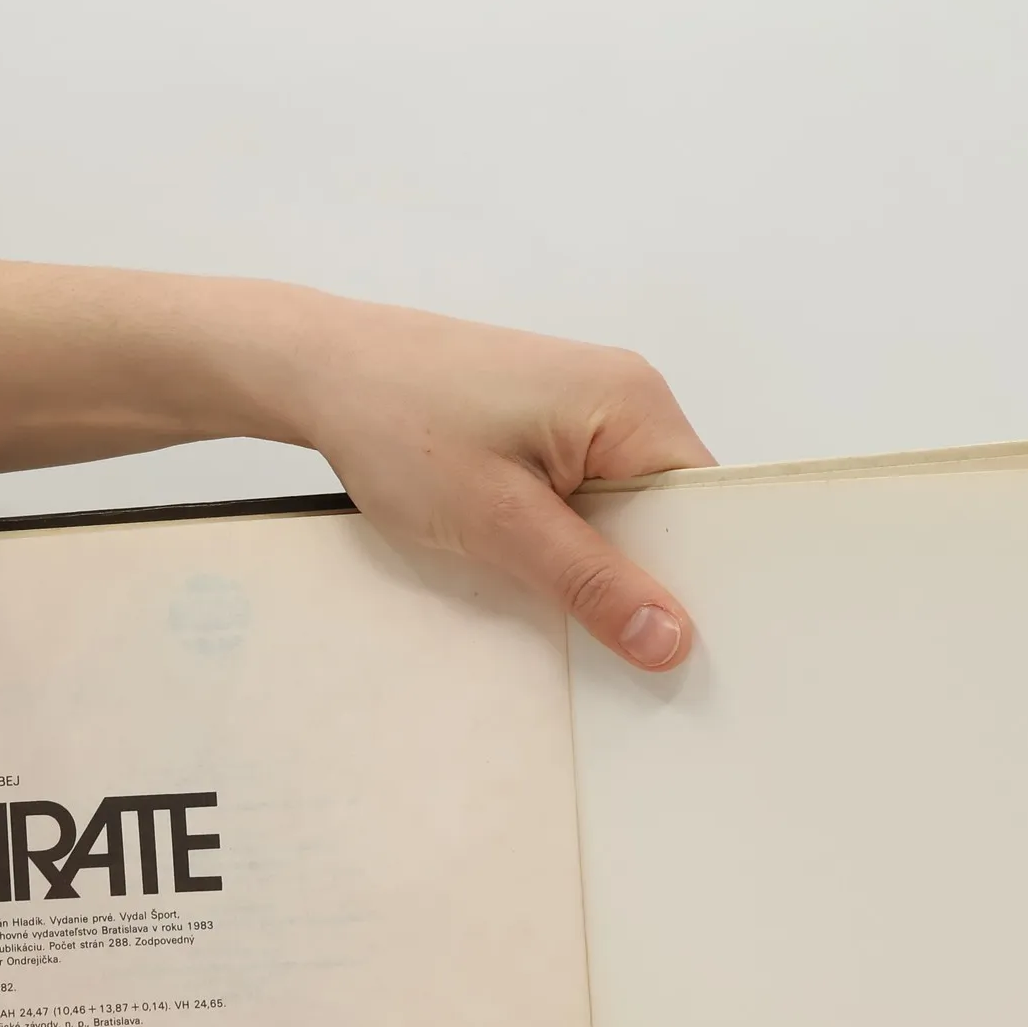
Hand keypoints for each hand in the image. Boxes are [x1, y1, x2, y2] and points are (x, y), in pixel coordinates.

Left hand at [282, 298, 713, 668]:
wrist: (318, 369)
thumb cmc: (399, 424)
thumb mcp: (499, 522)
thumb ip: (591, 583)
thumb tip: (673, 641)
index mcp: (634, 402)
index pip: (709, 508)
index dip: (703, 583)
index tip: (691, 656)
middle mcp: (625, 394)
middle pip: (672, 512)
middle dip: (647, 580)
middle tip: (629, 657)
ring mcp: (585, 407)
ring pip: (626, 511)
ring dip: (600, 562)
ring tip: (575, 616)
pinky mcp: (548, 424)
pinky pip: (589, 496)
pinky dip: (570, 539)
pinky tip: (540, 572)